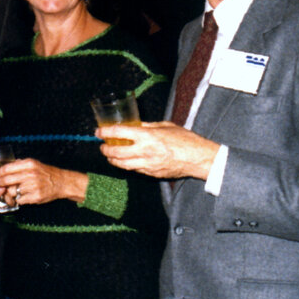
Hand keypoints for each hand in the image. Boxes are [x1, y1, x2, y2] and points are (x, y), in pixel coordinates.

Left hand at [0, 157, 86, 205]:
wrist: (62, 182)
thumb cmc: (45, 173)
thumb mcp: (33, 164)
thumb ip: (19, 165)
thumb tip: (1, 169)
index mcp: (28, 164)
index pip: (6, 169)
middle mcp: (30, 174)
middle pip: (5, 180)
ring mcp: (33, 186)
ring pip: (11, 191)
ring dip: (7, 194)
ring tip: (10, 194)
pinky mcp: (36, 197)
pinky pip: (20, 200)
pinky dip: (18, 200)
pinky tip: (21, 198)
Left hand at [96, 121, 218, 179]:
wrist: (199, 158)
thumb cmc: (185, 139)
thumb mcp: (165, 126)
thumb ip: (147, 126)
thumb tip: (133, 125)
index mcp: (147, 136)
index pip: (119, 133)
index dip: (105, 132)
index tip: (99, 132)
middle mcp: (145, 151)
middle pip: (116, 152)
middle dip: (105, 149)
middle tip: (102, 146)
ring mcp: (148, 164)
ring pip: (122, 165)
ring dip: (113, 160)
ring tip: (110, 156)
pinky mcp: (152, 173)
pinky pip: (135, 170)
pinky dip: (127, 166)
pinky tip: (125, 162)